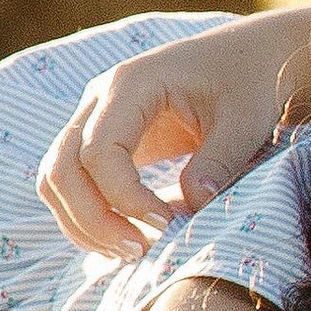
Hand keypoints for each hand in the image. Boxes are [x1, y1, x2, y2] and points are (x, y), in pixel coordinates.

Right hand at [37, 4, 310, 255]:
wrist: (253, 58)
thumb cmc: (252, 82)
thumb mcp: (246, 121)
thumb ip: (218, 162)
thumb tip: (191, 207)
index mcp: (132, 83)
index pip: (98, 152)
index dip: (124, 198)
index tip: (166, 226)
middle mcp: (101, 99)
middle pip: (62, 169)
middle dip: (92, 219)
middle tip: (140, 253)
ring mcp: (96, 119)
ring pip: (57, 180)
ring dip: (83, 223)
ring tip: (133, 252)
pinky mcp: (105, 140)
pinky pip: (74, 183)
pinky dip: (88, 216)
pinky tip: (127, 239)